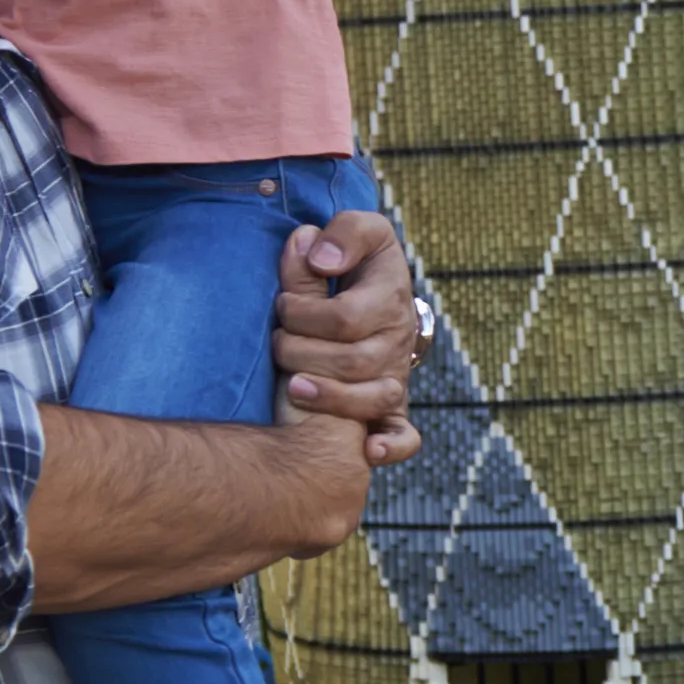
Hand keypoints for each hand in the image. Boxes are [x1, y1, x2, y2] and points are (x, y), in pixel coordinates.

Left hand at [274, 210, 429, 467]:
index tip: (284, 304)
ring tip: (294, 386)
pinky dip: (390, 445)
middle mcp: (397, 340)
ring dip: (328, 397)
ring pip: (372, 399)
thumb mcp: (357, 234)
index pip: (346, 317)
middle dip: (300, 351)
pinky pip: (403, 435)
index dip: (302, 313)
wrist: (380, 299)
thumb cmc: (356, 264)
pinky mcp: (392, 408)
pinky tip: (369, 450)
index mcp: (391, 297)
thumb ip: (343, 235)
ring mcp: (396, 376)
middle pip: (351, 361)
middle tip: (279, 342)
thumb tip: (317, 256)